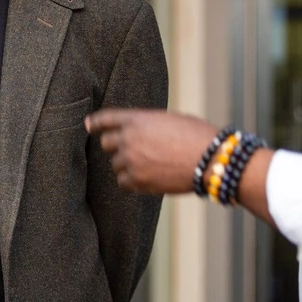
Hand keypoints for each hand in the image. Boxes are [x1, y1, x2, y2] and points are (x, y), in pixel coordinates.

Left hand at [85, 109, 217, 193]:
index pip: (106, 118)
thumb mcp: (170, 120)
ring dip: (127, 165)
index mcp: (136, 119)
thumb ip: (147, 125)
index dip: (95, 122)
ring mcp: (131, 160)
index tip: (89, 125)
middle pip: (106, 143)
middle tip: (133, 150)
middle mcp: (128, 138)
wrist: (212, 159)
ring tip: (148, 165)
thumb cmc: (198, 136)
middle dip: (116, 146)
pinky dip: (131, 181)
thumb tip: (138, 133)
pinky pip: (123, 182)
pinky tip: (146, 178)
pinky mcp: (137, 180)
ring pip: (116, 165)